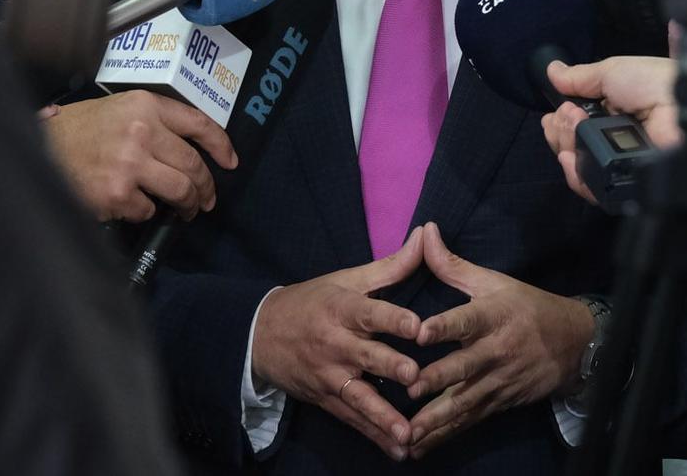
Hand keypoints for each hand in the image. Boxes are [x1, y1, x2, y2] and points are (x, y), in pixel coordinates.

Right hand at [38, 92, 235, 221]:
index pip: (198, 123)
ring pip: (180, 191)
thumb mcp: (120, 109)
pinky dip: (145, 211)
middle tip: (205, 200)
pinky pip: (148, 210)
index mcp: (146, 105)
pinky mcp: (117, 193)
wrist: (40, 147)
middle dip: (205, 187)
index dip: (221, 145)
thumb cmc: (81, 129)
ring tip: (184, 210)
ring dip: (187, 205)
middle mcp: (142, 132)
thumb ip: (155, 122)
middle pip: (193, 164)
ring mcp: (130, 164)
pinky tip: (132, 204)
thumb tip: (190, 152)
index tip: (231, 162)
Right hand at [251, 229, 427, 460]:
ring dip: (384, 416)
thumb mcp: (347, 280)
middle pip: (366, 356)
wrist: (260, 334)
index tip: (418, 326)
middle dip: (391, 367)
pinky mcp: (326, 399)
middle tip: (416, 377)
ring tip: (407, 433)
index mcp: (342, 309)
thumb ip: (392, 266)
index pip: (370, 312)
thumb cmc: (313, 301)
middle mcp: (335, 344)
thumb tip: (427, 236)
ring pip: (359, 396)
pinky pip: (353, 419)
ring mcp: (329, 375)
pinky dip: (374, 436)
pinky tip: (398, 450)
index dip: (393, 318)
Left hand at [405, 223, 596, 457]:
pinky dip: (446, 435)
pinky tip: (421, 447)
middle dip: (437, 381)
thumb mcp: (493, 281)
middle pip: (464, 368)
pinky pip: (470, 421)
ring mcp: (499, 381)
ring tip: (407, 432)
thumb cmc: (526, 306)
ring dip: (436, 418)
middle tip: (408, 390)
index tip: (419, 332)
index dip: (444, 327)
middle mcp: (496, 351)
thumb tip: (425, 232)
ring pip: (465, 402)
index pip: (466, 320)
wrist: (573, 343)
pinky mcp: (499, 403)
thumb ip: (453, 265)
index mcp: (492, 316)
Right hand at [540, 56, 680, 206]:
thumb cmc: (653, 82)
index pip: (576, 125)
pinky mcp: (623, 182)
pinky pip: (592, 186)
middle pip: (570, 145)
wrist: (680, 107)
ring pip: (577, 165)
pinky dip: (577, 174)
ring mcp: (618, 161)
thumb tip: (553, 71)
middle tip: (570, 116)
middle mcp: (614, 138)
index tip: (553, 115)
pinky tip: (572, 158)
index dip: (560, 122)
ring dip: (566, 145)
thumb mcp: (612, 71)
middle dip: (561, 130)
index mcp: (613, 113)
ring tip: (576, 127)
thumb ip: (581, 77)